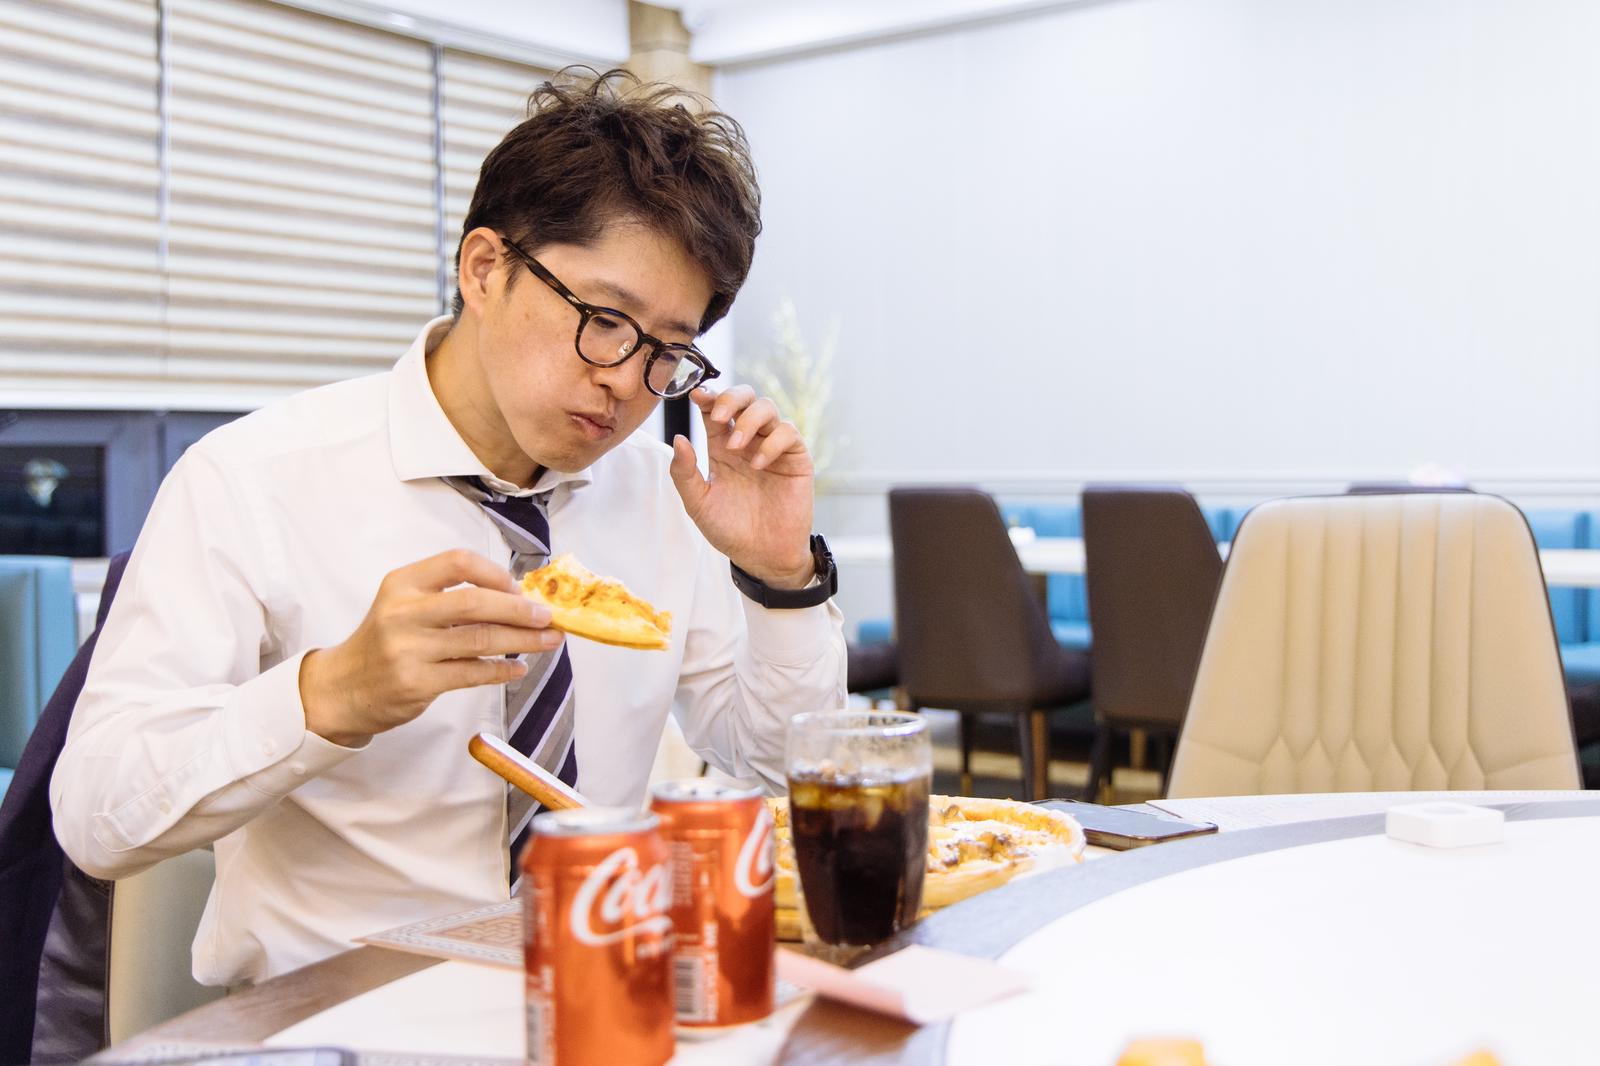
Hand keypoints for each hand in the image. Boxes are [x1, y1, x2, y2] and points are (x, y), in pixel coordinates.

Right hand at [298, 550, 562, 745]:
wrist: (342, 688)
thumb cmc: (386, 641)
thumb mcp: (405, 604)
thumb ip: (449, 596)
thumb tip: (517, 597)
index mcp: (403, 583)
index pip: (458, 562)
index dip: (495, 573)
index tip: (518, 588)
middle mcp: (403, 612)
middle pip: (475, 603)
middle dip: (520, 610)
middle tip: (547, 617)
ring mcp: (409, 649)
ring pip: (480, 640)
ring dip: (522, 641)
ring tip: (549, 641)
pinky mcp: (417, 683)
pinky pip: (472, 673)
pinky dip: (502, 669)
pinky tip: (519, 667)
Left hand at [669, 385, 814, 587]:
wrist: (762, 556)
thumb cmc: (730, 530)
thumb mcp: (698, 504)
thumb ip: (684, 473)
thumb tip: (679, 439)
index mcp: (721, 447)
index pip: (715, 409)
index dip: (707, 396)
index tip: (695, 396)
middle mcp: (748, 441)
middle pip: (744, 397)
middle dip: (731, 397)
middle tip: (718, 415)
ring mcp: (773, 447)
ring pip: (767, 407)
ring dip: (749, 419)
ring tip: (736, 446)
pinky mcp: (795, 458)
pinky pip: (788, 432)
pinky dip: (771, 442)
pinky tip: (758, 464)